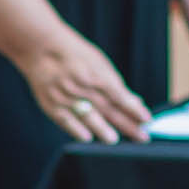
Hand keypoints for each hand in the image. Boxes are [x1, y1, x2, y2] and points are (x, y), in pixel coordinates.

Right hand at [19, 31, 151, 144]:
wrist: (40, 48)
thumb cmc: (74, 54)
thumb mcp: (98, 62)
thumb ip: (115, 83)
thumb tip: (134, 101)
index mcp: (96, 74)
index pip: (120, 96)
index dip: (134, 109)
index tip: (147, 119)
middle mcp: (83, 87)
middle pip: (109, 109)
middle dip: (127, 124)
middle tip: (141, 137)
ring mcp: (66, 97)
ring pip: (88, 117)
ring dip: (103, 130)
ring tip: (114, 140)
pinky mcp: (52, 104)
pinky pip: (66, 120)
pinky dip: (77, 130)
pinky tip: (87, 137)